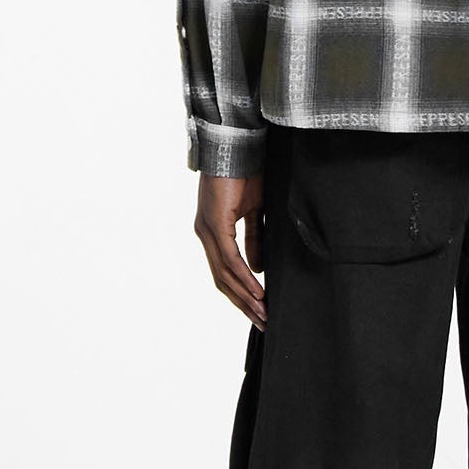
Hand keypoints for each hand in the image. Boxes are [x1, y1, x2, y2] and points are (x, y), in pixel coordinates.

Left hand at [195, 172, 266, 325]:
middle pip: (222, 280)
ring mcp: (207, 230)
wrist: (239, 145)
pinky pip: (229, 258)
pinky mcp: (215, 223)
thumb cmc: (247, 173)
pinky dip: (244, 276)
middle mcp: (205, 234)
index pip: (224, 272)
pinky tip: (257, 291)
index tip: (258, 312)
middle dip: (243, 303)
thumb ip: (254, 240)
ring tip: (263, 313)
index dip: (241, 294)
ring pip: (224, 273)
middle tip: (262, 323)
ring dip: (245, 296)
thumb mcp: (255, 212)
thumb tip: (257, 268)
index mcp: (213, 232)